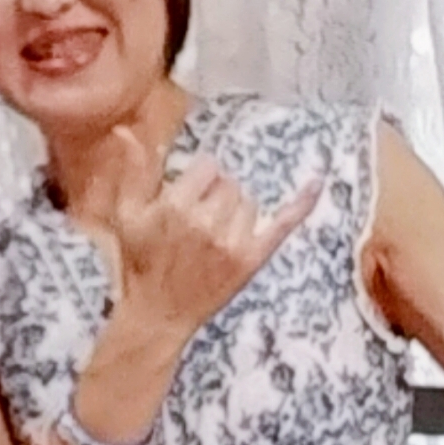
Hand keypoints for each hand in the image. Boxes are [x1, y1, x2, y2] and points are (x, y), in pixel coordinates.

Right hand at [84, 126, 320, 343]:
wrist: (158, 314)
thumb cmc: (140, 262)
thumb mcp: (126, 215)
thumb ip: (133, 172)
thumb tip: (128, 130)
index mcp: (175, 206)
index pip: (207, 167)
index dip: (197, 180)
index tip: (187, 198)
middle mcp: (206, 221)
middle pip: (230, 183)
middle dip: (216, 195)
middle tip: (198, 221)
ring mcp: (233, 242)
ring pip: (249, 202)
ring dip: (235, 210)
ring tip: (215, 233)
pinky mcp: (252, 260)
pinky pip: (282, 224)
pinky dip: (301, 203)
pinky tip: (317, 181)